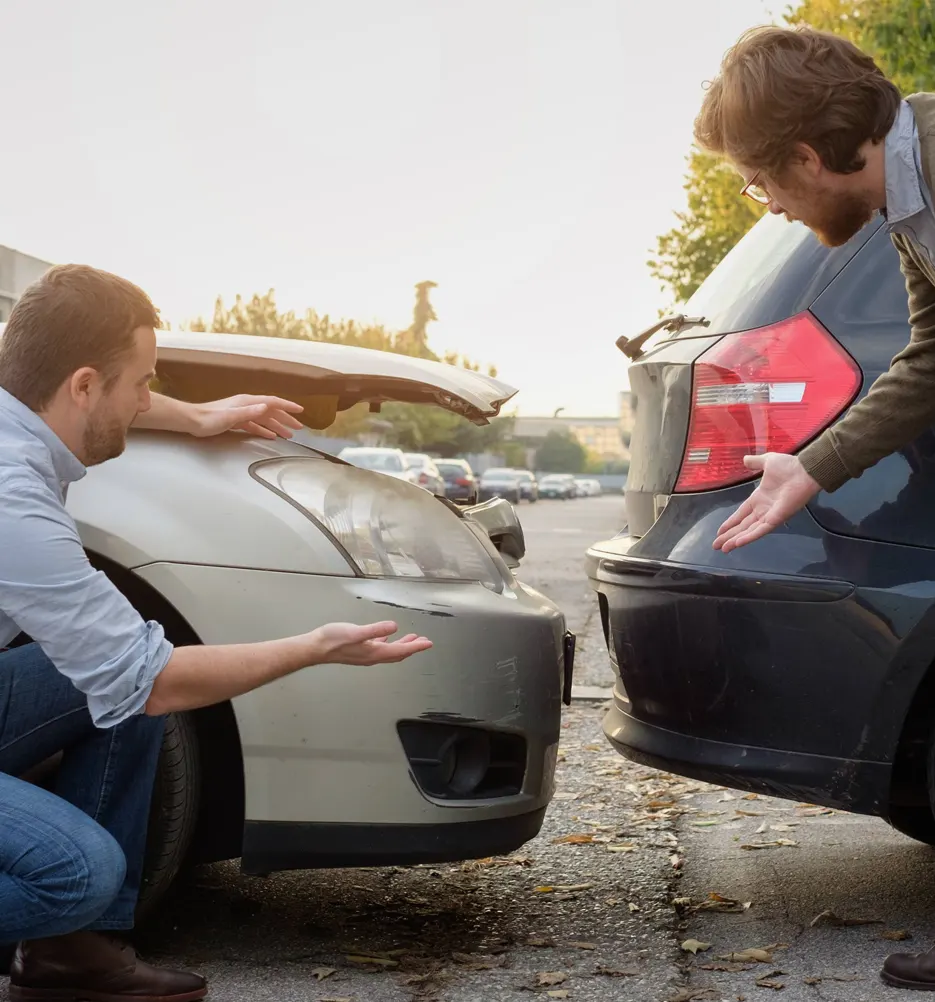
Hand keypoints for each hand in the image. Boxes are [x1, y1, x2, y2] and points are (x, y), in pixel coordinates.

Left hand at [192, 395, 304, 439]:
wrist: (191, 421)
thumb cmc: (208, 419)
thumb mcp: (230, 416)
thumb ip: (249, 412)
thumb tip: (267, 407)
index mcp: (247, 402)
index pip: (272, 402)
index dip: (287, 406)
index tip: (300, 411)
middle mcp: (247, 405)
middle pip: (271, 411)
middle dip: (286, 418)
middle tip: (298, 427)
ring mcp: (242, 413)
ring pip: (264, 419)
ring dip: (277, 426)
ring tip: (288, 435)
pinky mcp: (236, 421)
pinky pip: (255, 425)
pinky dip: (265, 430)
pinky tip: (271, 436)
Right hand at [308, 621, 432, 664]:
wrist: (315, 648)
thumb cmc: (333, 640)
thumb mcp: (356, 632)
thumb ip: (376, 629)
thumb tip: (394, 626)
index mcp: (374, 652)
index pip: (400, 650)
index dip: (416, 647)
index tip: (428, 644)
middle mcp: (372, 656)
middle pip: (398, 653)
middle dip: (413, 648)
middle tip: (425, 642)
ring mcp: (366, 654)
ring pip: (390, 651)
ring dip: (402, 645)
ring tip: (412, 638)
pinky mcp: (359, 650)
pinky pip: (380, 647)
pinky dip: (388, 642)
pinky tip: (388, 636)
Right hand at [713, 453, 819, 552]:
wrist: (805, 470)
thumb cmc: (789, 467)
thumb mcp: (767, 462)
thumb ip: (755, 463)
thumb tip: (745, 459)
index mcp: (759, 498)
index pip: (741, 514)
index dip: (730, 522)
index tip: (720, 531)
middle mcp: (762, 510)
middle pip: (742, 526)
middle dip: (729, 536)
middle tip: (716, 546)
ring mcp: (769, 516)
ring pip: (748, 531)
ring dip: (735, 540)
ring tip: (723, 549)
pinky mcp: (776, 519)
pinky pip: (760, 530)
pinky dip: (749, 537)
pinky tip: (738, 543)